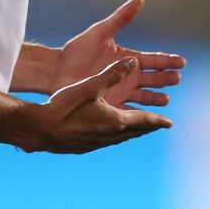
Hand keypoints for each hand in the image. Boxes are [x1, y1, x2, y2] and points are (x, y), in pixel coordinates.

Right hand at [24, 58, 172, 154]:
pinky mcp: (85, 146)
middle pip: (136, 131)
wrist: (40, 131)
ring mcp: (97, 143)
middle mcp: (110, 135)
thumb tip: (133, 62)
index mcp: (116, 121)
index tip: (169, 123)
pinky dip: (117, 135)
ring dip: (133, 131)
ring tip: (138, 128)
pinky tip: (110, 133)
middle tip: (159, 123)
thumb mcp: (90, 86)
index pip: (144, 120)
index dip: (158, 120)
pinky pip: (108, 140)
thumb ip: (112, 74)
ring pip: (122, 137)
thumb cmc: (64, 107)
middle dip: (148, 126)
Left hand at [57, 0, 185, 106]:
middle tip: (176, 79)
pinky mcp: (112, 103)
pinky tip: (149, 115)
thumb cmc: (77, 50)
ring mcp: (121, 90)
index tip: (181, 62)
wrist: (57, 70)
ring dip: (156, 97)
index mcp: (128, 58)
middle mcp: (128, 75)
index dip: (167, 61)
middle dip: (165, 79)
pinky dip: (140, 112)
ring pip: (145, 95)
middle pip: (153, 78)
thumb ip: (121, 17)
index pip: (153, 60)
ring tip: (166, 98)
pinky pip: (130, 109)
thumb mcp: (101, 31)